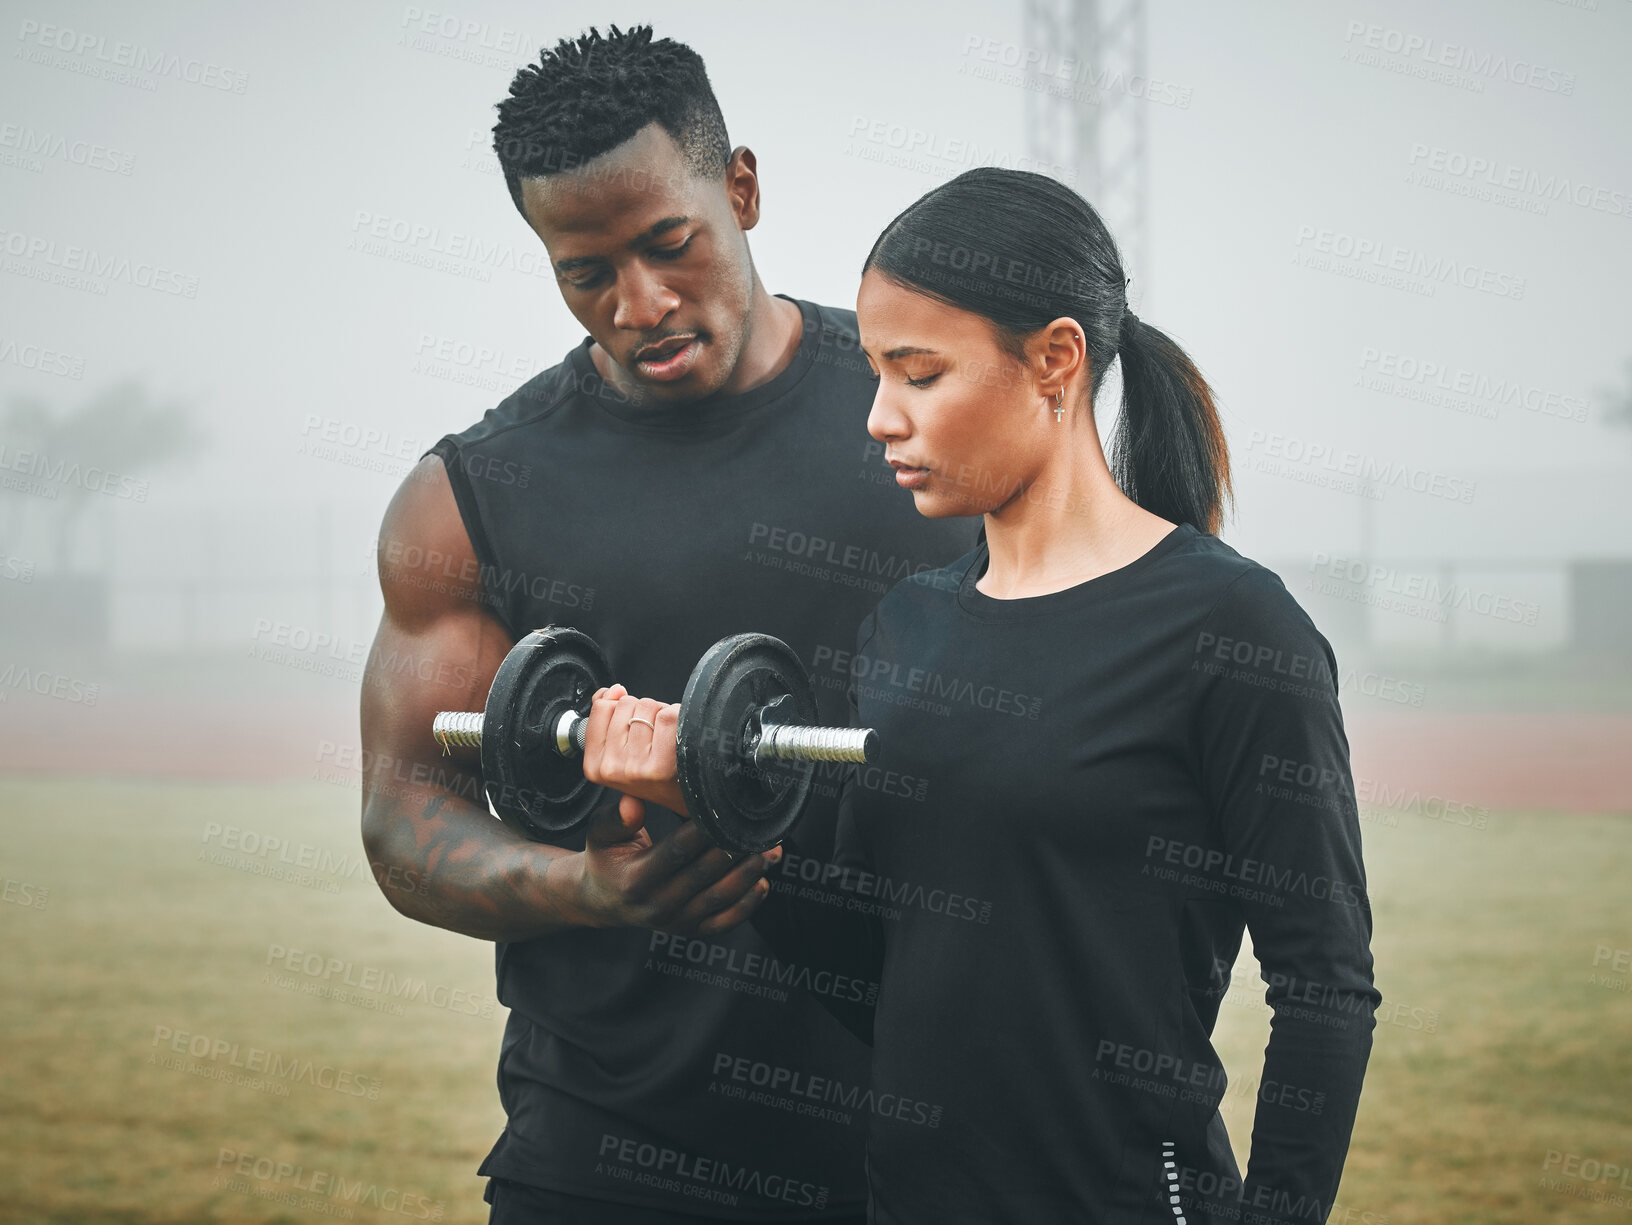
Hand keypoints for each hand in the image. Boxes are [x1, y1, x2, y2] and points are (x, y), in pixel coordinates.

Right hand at [571, 794, 781, 935]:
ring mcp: (676, 922)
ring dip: (748, 874)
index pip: (676, 851)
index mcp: (635, 880)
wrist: (603, 900)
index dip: (703, 830)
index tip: (725, 809)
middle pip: (705, 874)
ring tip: (771, 851)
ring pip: (719, 898)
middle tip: (760, 828)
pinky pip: (723, 921)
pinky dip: (746, 905)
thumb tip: (632, 803)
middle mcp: (657, 906)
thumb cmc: (607, 859)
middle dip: (735, 849)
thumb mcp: (599, 834)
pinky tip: (762, 883)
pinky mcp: (690, 930)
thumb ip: (615, 818)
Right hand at [580, 684, 687, 815]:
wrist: (688, 795)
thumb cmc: (654, 771)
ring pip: (648, 707)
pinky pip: (668, 716)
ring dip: (662, 713)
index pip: (602, 708)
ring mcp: (636, 768)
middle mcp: (612, 769)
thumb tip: (612, 691)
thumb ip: (606, 717)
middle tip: (654, 736)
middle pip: (627, 704)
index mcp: (595, 765)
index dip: (622, 707)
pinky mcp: (662, 765)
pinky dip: (679, 717)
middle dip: (644, 711)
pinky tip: (679, 738)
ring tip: (667, 738)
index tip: (632, 725)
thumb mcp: (620, 750)